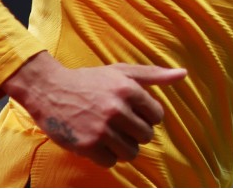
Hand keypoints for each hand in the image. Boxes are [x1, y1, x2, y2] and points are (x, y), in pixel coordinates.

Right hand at [2, 51, 186, 167]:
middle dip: (137, 133)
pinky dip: (107, 156)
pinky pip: (110, 161)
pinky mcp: (86, 145)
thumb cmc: (89, 80)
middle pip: (146, 136)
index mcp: (128, 89)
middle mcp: (117, 109)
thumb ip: (154, 74)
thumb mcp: (122, 71)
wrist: (49, 90)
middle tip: (123, 126)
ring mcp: (101, 129)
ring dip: (125, 148)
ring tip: (113, 137)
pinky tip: (98, 143)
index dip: (148, 117)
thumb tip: (183, 73)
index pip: (157, 116)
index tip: (135, 114)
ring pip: (131, 152)